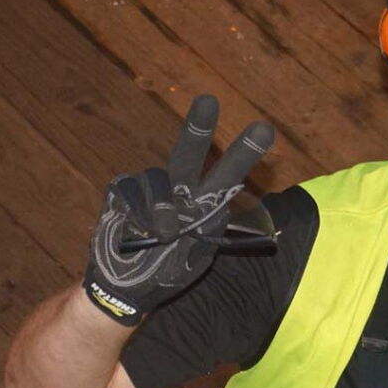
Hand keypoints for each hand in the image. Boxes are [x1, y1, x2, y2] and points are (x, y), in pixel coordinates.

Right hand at [82, 95, 273, 324]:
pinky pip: (130, 191)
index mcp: (205, 203)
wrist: (127, 286)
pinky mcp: (122, 191)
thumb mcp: (196, 258)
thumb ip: (204, 234)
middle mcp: (179, 188)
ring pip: (157, 180)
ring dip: (163, 207)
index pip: (228, 172)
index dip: (245, 151)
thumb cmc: (166, 270)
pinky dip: (136, 211)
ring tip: (166, 234)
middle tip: (209, 101)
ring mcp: (150, 188)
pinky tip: (138, 230)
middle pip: (188, 153)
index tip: (266, 129)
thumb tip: (203, 213)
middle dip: (198, 128)